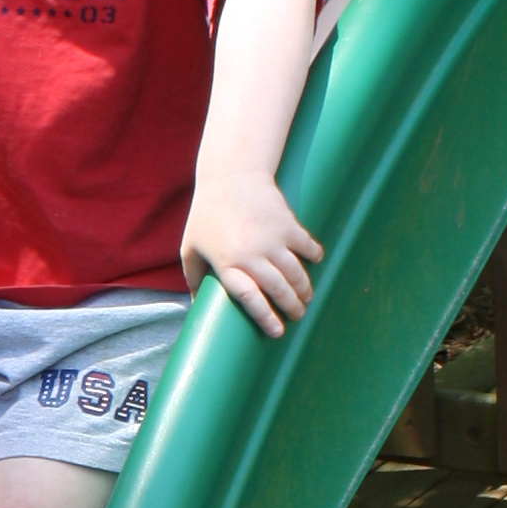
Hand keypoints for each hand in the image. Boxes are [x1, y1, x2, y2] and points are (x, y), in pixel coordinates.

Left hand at [181, 168, 321, 337]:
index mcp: (226, 263)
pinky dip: (314, 256)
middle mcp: (251, 254)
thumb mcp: (190, 247)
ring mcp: (272, 239)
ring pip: (296, 273)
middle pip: (278, 289)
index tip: (277, 332)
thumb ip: (193, 277)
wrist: (230, 175)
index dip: (265, 317)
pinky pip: (307, 246)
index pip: (249, 297)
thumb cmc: (206, 214)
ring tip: (307, 298)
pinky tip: (316, 263)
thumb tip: (196, 306)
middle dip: (292, 308)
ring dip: (305, 289)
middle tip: (297, 316)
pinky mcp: (288, 224)